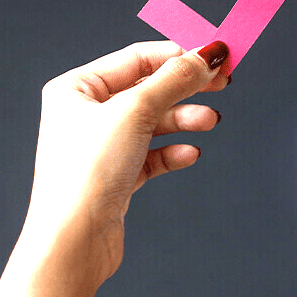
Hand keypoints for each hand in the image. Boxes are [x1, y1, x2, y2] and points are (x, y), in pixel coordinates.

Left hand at [23, 40, 229, 284]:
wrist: (74, 241)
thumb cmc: (86, 174)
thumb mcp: (135, 112)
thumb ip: (174, 80)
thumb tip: (206, 55)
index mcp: (76, 89)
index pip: (136, 59)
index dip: (177, 56)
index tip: (214, 57)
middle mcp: (84, 115)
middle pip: (148, 90)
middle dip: (186, 88)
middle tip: (223, 83)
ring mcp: (101, 147)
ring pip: (153, 123)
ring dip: (184, 120)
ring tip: (210, 122)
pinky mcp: (115, 177)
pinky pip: (152, 155)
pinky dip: (173, 152)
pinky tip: (190, 154)